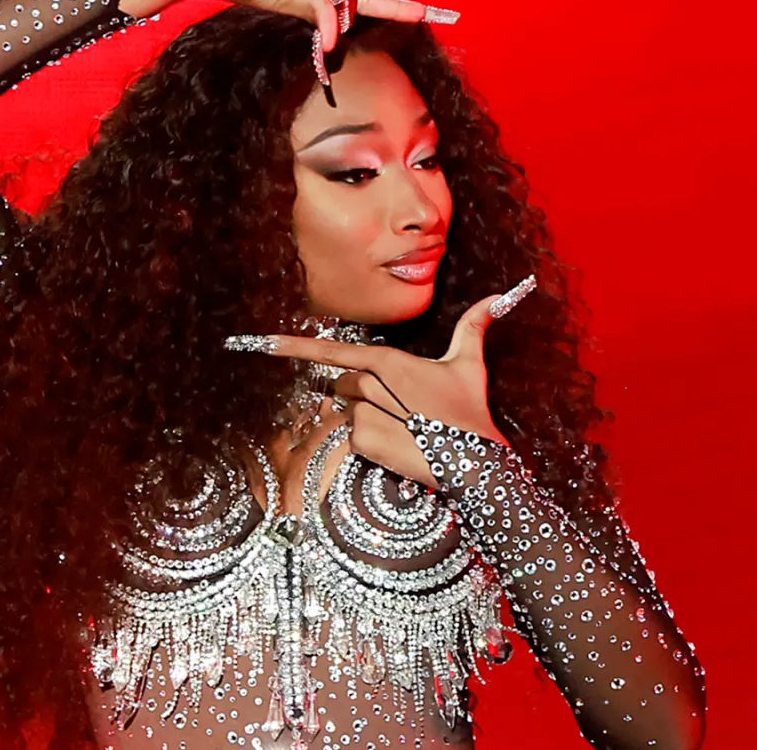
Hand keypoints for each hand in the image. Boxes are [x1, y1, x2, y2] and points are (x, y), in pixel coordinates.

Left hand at [248, 295, 509, 488]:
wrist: (474, 461)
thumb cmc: (469, 410)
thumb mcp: (469, 365)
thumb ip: (473, 326)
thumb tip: (498, 296)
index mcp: (388, 360)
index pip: (332, 349)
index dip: (292, 345)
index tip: (259, 342)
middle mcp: (371, 384)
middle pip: (344, 385)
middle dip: (364, 396)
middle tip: (403, 410)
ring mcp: (364, 413)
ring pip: (348, 411)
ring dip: (368, 419)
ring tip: (405, 428)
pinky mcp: (363, 441)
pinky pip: (352, 437)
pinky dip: (370, 442)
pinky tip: (397, 444)